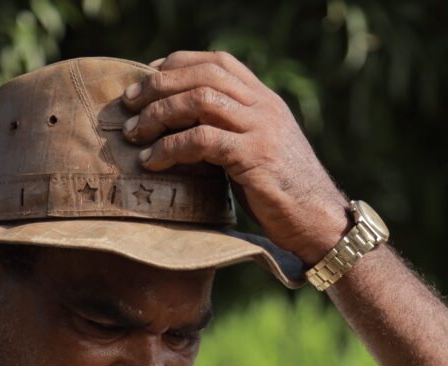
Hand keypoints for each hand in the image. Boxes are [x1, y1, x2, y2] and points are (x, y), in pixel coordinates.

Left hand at [121, 51, 347, 264]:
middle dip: (158, 86)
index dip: (177, 64)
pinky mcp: (255, 156)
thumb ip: (232, 131)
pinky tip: (152, 162)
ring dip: (158, 114)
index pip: (218, 62)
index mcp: (265, 100)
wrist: (319, 221)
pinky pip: (202, 140)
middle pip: (203, 74)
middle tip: (128, 105)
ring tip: (133, 134)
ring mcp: (262, 129)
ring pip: (200, 100)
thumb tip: (184, 128)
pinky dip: (169, 148)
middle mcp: (265, 106)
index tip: (147, 79)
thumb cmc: (284, 193)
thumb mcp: (259, 150)